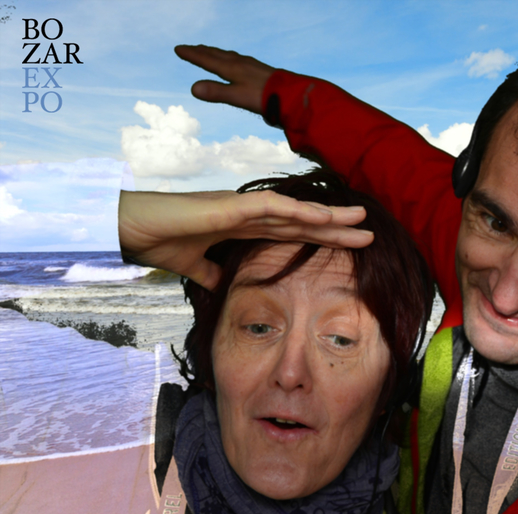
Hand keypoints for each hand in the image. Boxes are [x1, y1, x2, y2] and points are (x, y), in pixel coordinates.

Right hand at [119, 190, 372, 290]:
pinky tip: (322, 216)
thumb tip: (227, 286)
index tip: (346, 246)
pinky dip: (298, 212)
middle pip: (303, 223)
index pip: (292, 234)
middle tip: (370, 233)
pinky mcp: (230, 206)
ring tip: (361, 221)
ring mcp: (242, 207)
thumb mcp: (194, 266)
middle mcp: (249, 214)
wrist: (130, 228)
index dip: (320, 238)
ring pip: (296, 212)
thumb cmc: (159, 241)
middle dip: (336, 228)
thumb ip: (214, 273)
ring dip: (328, 217)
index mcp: (243, 227)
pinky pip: (271, 208)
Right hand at [175, 44, 274, 113]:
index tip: (178, 49)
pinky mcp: (261, 70)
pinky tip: (237, 62)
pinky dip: (231, 58)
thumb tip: (193, 88)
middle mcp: (241, 64)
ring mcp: (252, 66)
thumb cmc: (264, 97)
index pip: (207, 60)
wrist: (292, 95)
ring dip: (216, 53)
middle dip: (202, 51)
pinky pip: (240, 60)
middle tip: (190, 48)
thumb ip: (217, 92)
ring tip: (209, 51)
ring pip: (229, 56)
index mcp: (232, 69)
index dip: (192, 55)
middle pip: (217, 55)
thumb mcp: (237, 97)